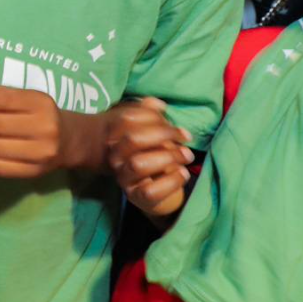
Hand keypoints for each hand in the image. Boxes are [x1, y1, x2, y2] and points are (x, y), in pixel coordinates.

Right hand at [103, 98, 193, 216]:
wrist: (152, 189)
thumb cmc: (151, 154)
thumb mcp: (150, 132)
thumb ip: (151, 115)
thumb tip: (159, 104)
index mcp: (115, 136)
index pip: (128, 118)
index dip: (155, 117)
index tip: (176, 123)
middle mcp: (115, 156)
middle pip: (132, 139)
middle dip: (163, 135)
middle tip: (186, 139)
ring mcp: (123, 177)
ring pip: (138, 164)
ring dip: (168, 157)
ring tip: (187, 156)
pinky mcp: (136, 197)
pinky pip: (151, 190)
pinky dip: (171, 181)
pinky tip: (183, 174)